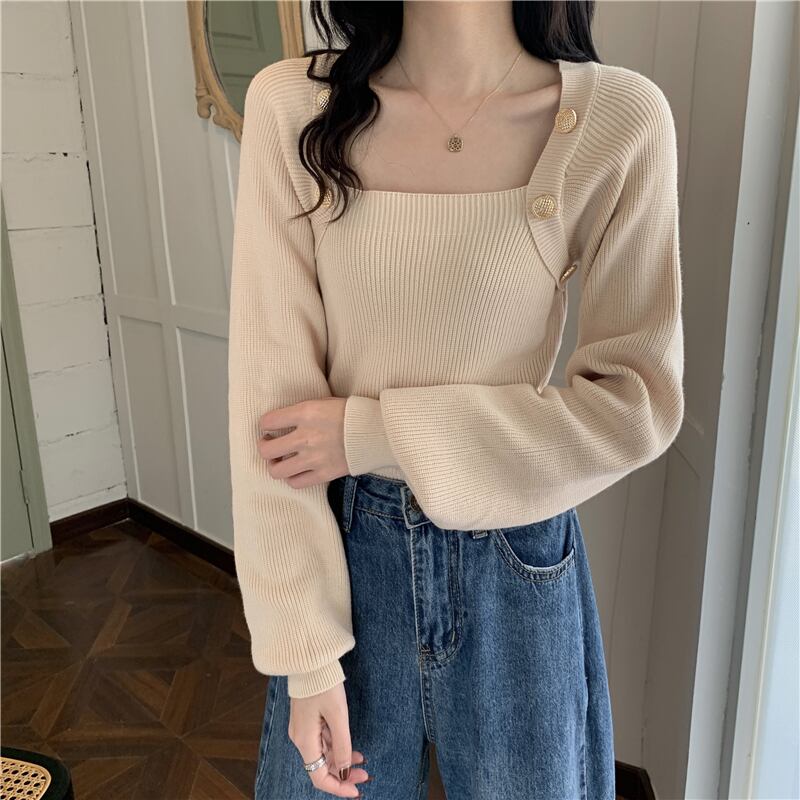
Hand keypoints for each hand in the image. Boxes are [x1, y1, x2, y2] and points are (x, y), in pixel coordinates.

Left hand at [259, 397, 347, 487]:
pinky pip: (296, 483)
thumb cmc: (352, 413)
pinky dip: (293, 478)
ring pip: (277, 471)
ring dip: (275, 466)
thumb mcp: (324, 401)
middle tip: (269, 445)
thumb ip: (302, 412)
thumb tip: (283, 422)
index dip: (265, 425)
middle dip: (264, 447)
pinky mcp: (324, 474)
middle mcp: (306, 436)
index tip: (269, 428)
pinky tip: (297, 471)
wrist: (378, 431)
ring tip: (280, 462)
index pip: (268, 421)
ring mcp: (314, 458)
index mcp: (306, 413)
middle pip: (266, 450)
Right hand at [289, 681, 369, 796]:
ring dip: (342, 760)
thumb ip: (342, 745)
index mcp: (304, 740)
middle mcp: (300, 738)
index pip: (318, 777)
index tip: (356, 790)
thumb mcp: (338, 716)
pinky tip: (351, 748)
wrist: (310, 659)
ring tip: (362, 761)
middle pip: (320, 767)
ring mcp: (302, 729)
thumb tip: (345, 771)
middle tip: (365, 775)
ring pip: (323, 754)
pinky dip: (336, 747)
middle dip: (343, 774)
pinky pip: (322, 741)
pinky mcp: (307, 720)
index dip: (338, 787)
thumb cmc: (324, 684)